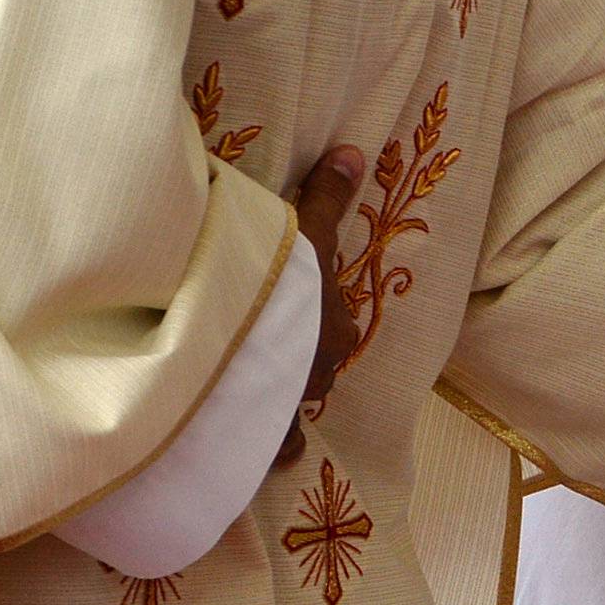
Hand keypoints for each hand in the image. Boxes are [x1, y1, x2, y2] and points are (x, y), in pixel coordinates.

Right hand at [274, 146, 365, 468]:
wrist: (251, 333)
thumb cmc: (284, 283)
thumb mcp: (306, 233)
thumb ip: (327, 197)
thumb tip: (354, 153)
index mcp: (334, 330)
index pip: (333, 329)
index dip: (314, 322)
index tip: (293, 318)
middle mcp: (320, 373)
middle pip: (312, 369)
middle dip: (294, 365)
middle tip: (267, 356)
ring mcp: (292, 405)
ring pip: (290, 408)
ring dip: (275, 403)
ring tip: (253, 401)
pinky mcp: (261, 431)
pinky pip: (267, 446)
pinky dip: (262, 447)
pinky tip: (253, 450)